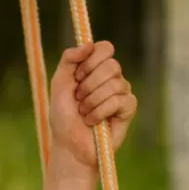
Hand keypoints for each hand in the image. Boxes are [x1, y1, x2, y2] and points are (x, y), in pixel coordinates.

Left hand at [47, 40, 136, 179]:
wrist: (70, 145)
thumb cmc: (64, 116)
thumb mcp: (59, 84)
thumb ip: (68, 60)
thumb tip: (88, 44)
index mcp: (95, 67)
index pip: (105, 48)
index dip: (91, 61)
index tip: (77, 77)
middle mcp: (112, 77)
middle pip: (111, 65)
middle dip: (89, 84)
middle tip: (79, 99)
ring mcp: (122, 91)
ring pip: (114, 84)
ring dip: (92, 101)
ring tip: (84, 113)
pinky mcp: (129, 108)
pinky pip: (119, 101)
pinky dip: (100, 112)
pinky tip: (94, 121)